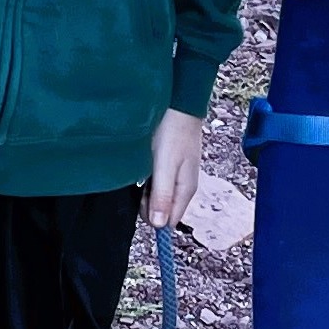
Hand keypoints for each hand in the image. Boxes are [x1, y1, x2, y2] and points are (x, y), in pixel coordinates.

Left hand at [144, 108, 204, 228]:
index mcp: (185, 190)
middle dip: (148, 201)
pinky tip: (146, 161)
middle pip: (162, 210)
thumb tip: (159, 226)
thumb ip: (162, 195)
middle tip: (143, 177)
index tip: (144, 196)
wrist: (178, 102)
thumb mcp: (165, 165)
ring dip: (146, 187)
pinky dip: (147, 176)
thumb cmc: (173, 132)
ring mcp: (176, 176)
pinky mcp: (169, 166)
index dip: (153, 215)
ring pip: (157, 196)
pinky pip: (156, 181)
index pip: (170, 221)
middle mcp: (183, 186)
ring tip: (144, 165)